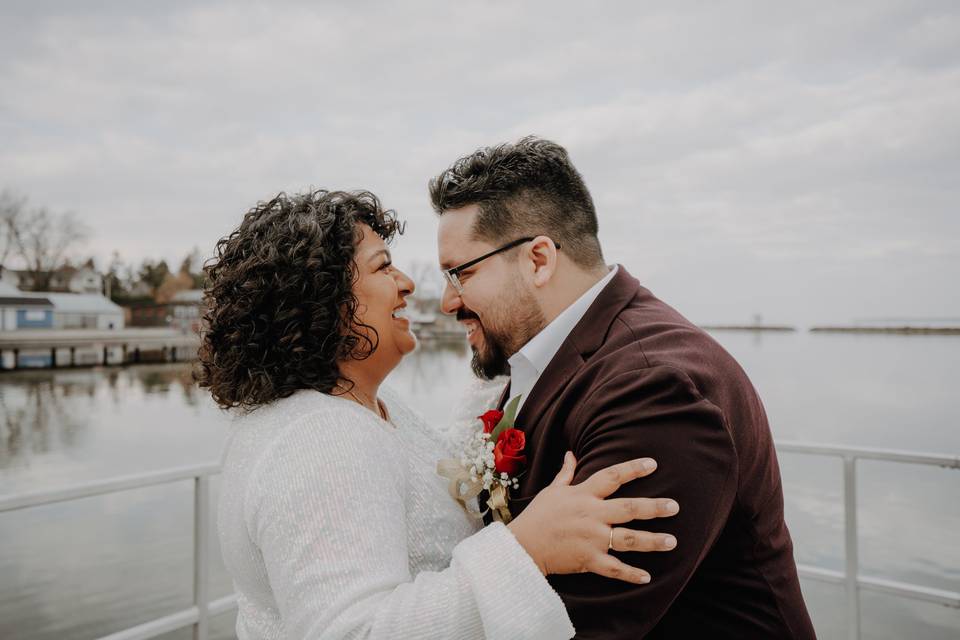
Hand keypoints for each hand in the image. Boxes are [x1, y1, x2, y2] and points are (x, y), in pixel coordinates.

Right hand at [507, 452, 678, 584]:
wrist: (523, 545)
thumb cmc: (538, 515)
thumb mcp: (552, 491)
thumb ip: (566, 473)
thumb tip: (570, 454)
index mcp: (583, 494)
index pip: (612, 476)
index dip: (633, 469)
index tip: (653, 464)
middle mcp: (592, 514)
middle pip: (629, 508)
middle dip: (654, 507)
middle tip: (675, 506)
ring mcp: (592, 538)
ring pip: (628, 539)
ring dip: (652, 541)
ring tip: (672, 541)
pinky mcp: (588, 559)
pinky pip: (614, 568)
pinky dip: (630, 573)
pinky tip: (647, 577)